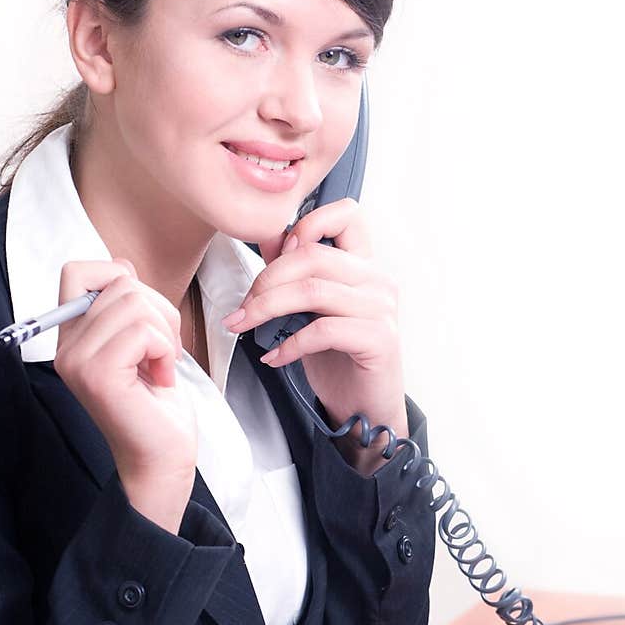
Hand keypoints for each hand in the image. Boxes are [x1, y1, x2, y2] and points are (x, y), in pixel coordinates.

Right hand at [54, 260, 197, 524]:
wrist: (162, 457)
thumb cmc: (156, 403)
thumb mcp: (142, 341)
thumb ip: (126, 305)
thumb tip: (122, 265)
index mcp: (72, 336)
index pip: (77, 271)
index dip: (118, 278)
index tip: (143, 317)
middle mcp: (66, 347)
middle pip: (120, 284)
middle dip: (159, 311)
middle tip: (162, 353)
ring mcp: (78, 361)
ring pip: (134, 303)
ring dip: (165, 333)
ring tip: (160, 367)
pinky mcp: (99, 375)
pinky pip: (143, 332)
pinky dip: (166, 352)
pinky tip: (161, 380)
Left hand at [222, 198, 407, 473]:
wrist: (363, 412)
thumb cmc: (337, 360)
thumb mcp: (311, 312)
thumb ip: (297, 276)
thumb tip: (267, 240)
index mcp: (365, 266)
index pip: (347, 213)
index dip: (307, 223)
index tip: (275, 255)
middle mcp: (378, 280)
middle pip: (312, 256)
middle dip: (266, 280)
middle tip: (241, 308)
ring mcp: (383, 308)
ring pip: (312, 290)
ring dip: (267, 309)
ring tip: (245, 327)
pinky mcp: (379, 339)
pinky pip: (323, 330)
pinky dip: (290, 344)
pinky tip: (275, 358)